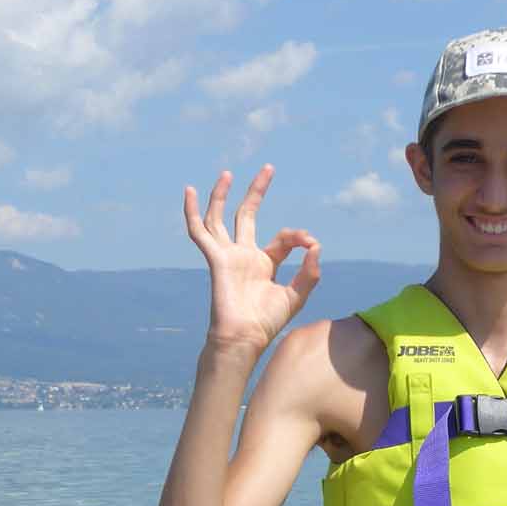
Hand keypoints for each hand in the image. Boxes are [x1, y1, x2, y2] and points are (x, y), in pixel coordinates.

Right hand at [183, 166, 320, 356]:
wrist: (245, 337)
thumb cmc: (267, 322)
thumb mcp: (295, 296)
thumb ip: (309, 273)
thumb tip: (316, 246)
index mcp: (263, 263)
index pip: (282, 238)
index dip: (298, 236)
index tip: (310, 243)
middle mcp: (243, 255)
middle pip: (247, 215)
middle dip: (256, 192)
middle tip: (269, 168)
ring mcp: (227, 255)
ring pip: (219, 218)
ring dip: (222, 195)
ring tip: (228, 173)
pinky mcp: (215, 258)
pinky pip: (199, 232)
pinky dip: (192, 212)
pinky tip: (190, 191)